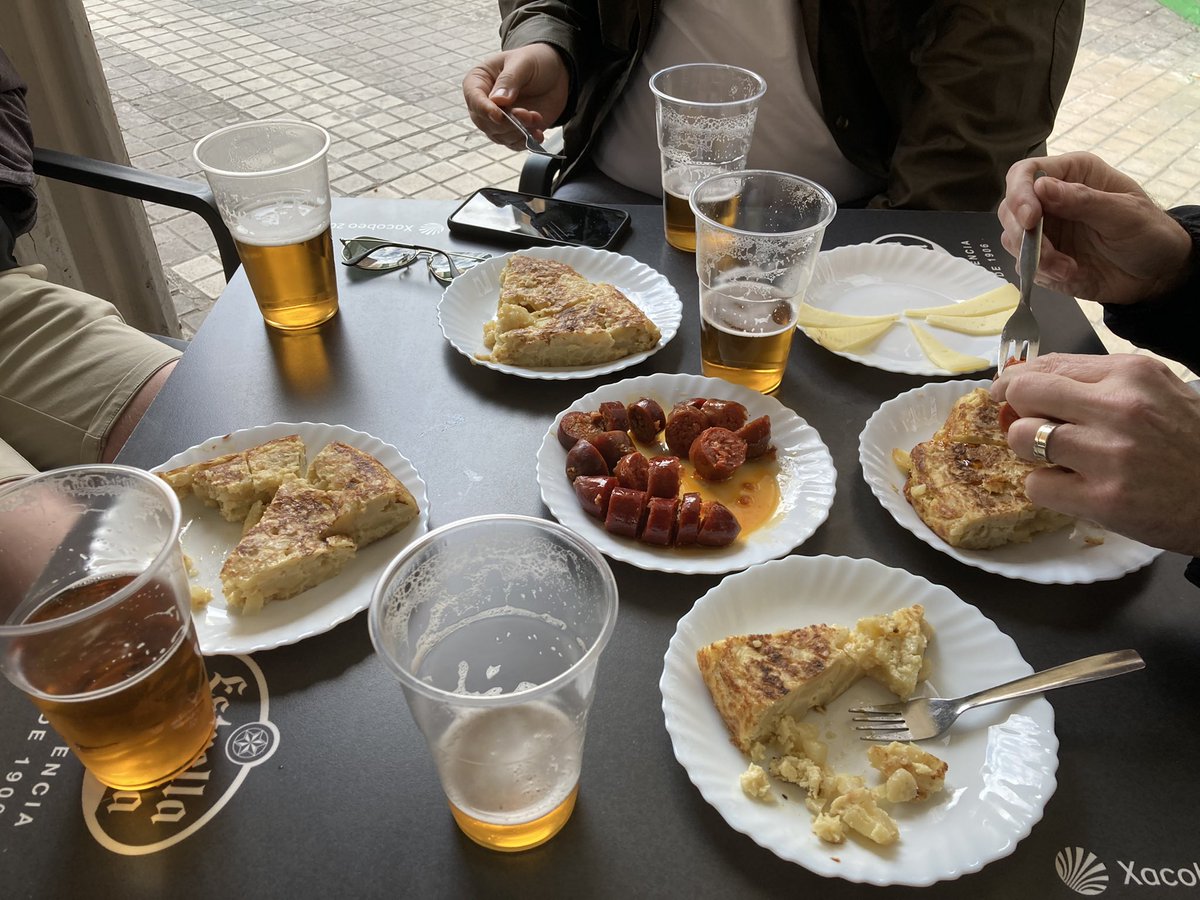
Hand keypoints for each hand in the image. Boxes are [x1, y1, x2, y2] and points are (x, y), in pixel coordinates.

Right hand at [463, 44, 568, 151]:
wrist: (556, 73)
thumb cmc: (535, 61)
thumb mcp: (523, 63)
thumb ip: (509, 80)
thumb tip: (497, 101)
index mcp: (479, 80)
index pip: (473, 97)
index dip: (484, 109)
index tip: (498, 115)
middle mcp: (484, 102)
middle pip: (484, 122)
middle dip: (506, 123)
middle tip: (526, 115)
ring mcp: (498, 119)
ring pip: (499, 135)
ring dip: (519, 132)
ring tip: (536, 118)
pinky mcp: (513, 130)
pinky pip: (513, 143)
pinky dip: (526, 142)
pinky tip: (538, 134)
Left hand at [991, 352, 1199, 555]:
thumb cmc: (1189, 445)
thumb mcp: (1157, 393)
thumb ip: (1099, 383)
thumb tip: (1031, 380)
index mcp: (1131, 374)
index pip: (1048, 365)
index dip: (1018, 381)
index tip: (1009, 392)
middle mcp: (1119, 407)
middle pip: (1024, 393)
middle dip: (1014, 410)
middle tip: (1025, 425)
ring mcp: (1109, 454)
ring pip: (1022, 438)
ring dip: (1030, 451)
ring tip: (1059, 460)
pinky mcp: (1102, 499)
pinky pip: (1036, 486)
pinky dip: (1047, 489)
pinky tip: (1075, 489)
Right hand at [998, 152, 1192, 304]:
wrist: (1157, 274)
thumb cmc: (1149, 233)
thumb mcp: (1124, 214)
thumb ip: (1083, 200)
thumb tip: (1040, 187)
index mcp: (1071, 174)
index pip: (1025, 174)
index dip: (1020, 194)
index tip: (1030, 220)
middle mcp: (1051, 200)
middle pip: (1010, 208)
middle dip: (1022, 234)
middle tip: (1048, 255)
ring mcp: (1045, 231)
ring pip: (1012, 239)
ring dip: (1035, 258)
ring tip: (1068, 269)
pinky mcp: (1043, 258)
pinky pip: (1024, 265)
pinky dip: (1041, 273)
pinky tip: (1070, 274)